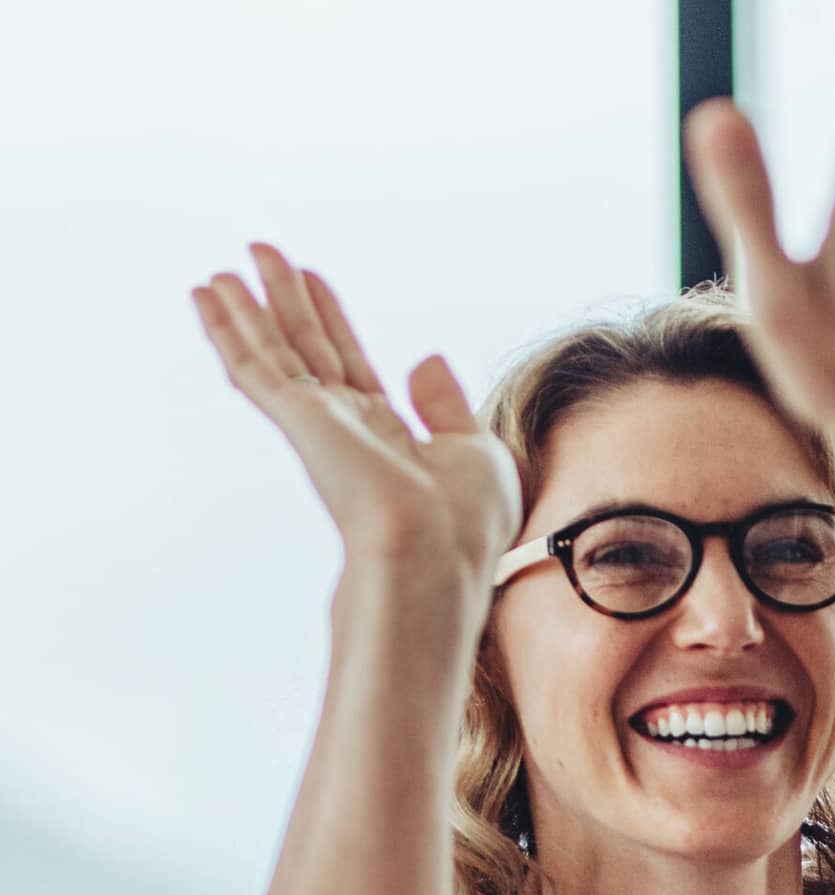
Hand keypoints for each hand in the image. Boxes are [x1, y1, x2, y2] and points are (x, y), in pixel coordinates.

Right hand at [192, 245, 519, 581]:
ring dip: (246, 310)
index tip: (313, 279)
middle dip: (286, 301)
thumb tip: (425, 359)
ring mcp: (318, 425)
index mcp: (389, 437)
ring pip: (273, 354)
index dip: (332, 320)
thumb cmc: (465, 523)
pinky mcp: (297, 421)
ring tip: (221, 271)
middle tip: (261, 252)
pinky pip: (253, 366)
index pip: (352, 364)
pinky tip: (208, 297)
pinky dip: (228, 330)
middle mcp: (347, 429)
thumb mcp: (477, 452)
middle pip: (307, 348)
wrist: (435, 553)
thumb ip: (448, 405)